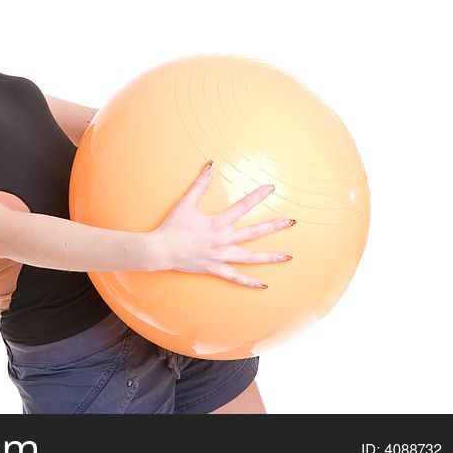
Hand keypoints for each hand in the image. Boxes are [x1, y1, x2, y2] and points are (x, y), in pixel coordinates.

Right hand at [149, 161, 294, 287]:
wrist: (161, 250)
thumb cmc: (172, 226)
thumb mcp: (186, 203)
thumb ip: (200, 184)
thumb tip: (210, 166)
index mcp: (218, 223)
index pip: (243, 207)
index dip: (258, 196)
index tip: (271, 188)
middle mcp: (223, 240)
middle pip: (254, 233)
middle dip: (274, 226)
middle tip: (291, 222)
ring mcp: (220, 256)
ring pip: (250, 258)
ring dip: (269, 257)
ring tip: (287, 257)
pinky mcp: (214, 268)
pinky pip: (235, 277)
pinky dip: (248, 282)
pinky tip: (262, 285)